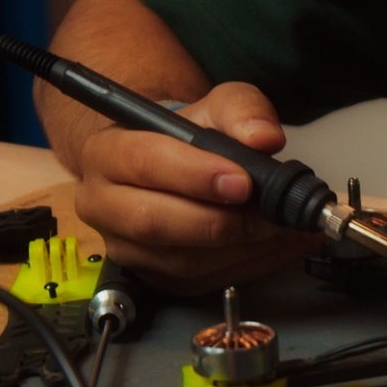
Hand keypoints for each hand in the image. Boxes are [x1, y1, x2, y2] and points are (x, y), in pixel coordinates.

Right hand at [70, 82, 318, 293]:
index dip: (194, 175)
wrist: (172, 164)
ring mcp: (125, 247)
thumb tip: (264, 138)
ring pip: (181, 261)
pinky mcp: (153, 277)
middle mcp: (103, 205)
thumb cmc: (187, 134)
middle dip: (221, 222)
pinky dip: (249, 265)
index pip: (144, 163)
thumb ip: (242, 110)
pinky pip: (202, 280)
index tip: (243, 182)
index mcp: (107, 153)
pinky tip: (278, 246)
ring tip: (283, 228)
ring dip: (241, 249)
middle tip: (270, 214)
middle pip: (155, 223)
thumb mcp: (216, 105)